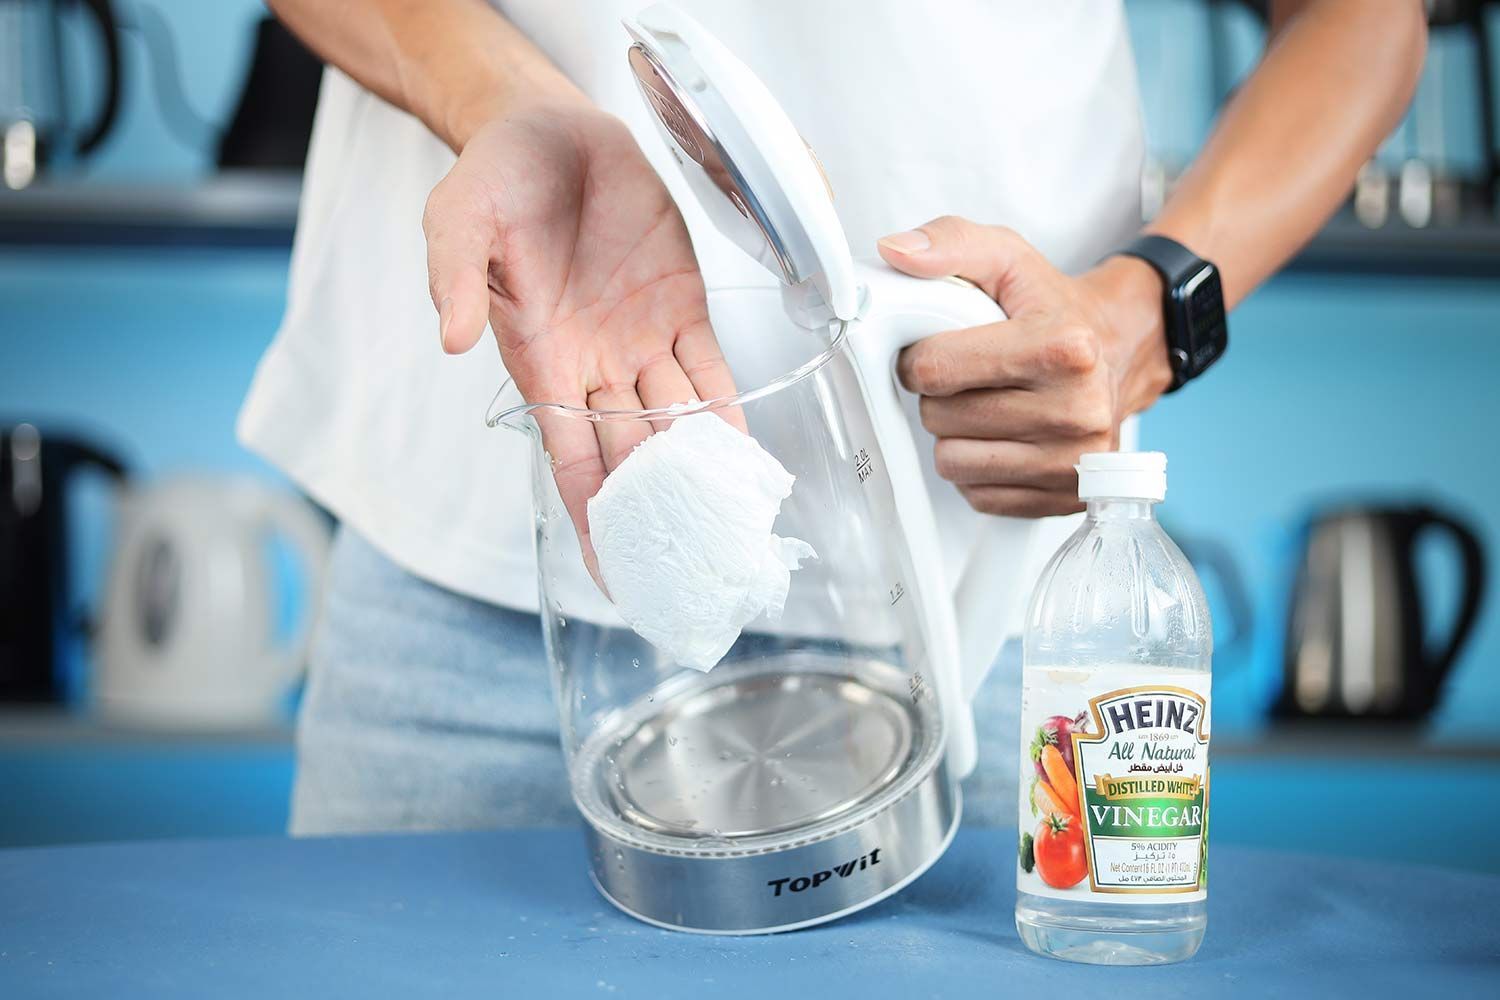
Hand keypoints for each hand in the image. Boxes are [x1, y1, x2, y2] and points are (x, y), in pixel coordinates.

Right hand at [424, 98, 740, 571]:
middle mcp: (594, 367)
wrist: (548, 125)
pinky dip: (728, 414)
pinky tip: (748, 456)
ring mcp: (640, 340)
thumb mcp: (458, 219)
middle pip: (634, 457)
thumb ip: (455, 277)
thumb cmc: (496, 176)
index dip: (595, 517)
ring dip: (702, 475)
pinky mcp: (680, 306)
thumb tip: (452, 340)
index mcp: (542, 363)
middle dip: (660, 513)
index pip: (572, 460)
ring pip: (678, 423)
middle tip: (694, 567)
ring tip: (733, 529)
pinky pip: (710, 371)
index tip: (615, 573)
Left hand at [877, 217, 1173, 516]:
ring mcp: (1074, 461)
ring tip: (985, 405)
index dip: (919, 357)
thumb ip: (947, 244)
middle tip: (971, 376)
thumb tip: (892, 251)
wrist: (1121, 350)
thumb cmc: (1053, 307)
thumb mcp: (1007, 258)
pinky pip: (978, 495)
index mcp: (1064, 347)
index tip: (940, 347)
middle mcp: (1078, 409)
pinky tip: (1003, 437)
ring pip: (952, 463)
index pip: (934, 369)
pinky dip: (978, 468)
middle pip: (940, 419)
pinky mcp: (1067, 499)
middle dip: (940, 395)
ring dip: (954, 435)